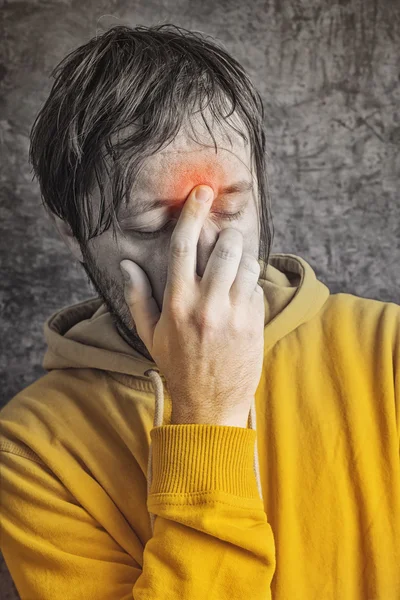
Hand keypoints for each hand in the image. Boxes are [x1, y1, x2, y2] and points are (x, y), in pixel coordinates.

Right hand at [120, 184, 264, 426]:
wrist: (210, 405)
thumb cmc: (177, 367)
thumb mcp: (149, 335)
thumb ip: (137, 297)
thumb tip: (127, 264)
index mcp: (177, 304)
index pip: (184, 246)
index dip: (193, 214)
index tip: (202, 192)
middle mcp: (207, 305)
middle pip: (224, 248)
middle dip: (228, 233)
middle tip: (227, 234)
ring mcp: (234, 315)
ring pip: (247, 264)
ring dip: (243, 256)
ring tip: (235, 264)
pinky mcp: (255, 324)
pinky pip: (258, 288)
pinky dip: (251, 282)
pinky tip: (241, 293)